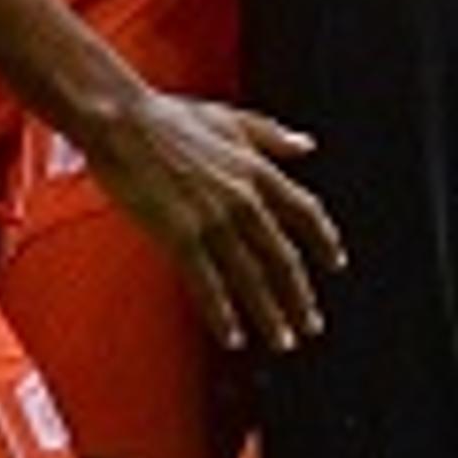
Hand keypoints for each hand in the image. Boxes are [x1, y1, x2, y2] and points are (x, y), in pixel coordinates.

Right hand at [76, 91, 345, 352]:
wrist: (122, 121)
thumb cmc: (168, 116)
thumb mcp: (230, 118)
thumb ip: (272, 135)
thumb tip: (308, 145)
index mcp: (257, 169)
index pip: (306, 212)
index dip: (325, 241)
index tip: (336, 263)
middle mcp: (243, 198)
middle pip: (283, 257)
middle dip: (300, 297)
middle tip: (311, 324)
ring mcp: (212, 220)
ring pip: (251, 278)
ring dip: (269, 315)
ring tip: (282, 341)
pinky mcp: (179, 236)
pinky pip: (208, 284)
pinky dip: (222, 314)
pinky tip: (232, 337)